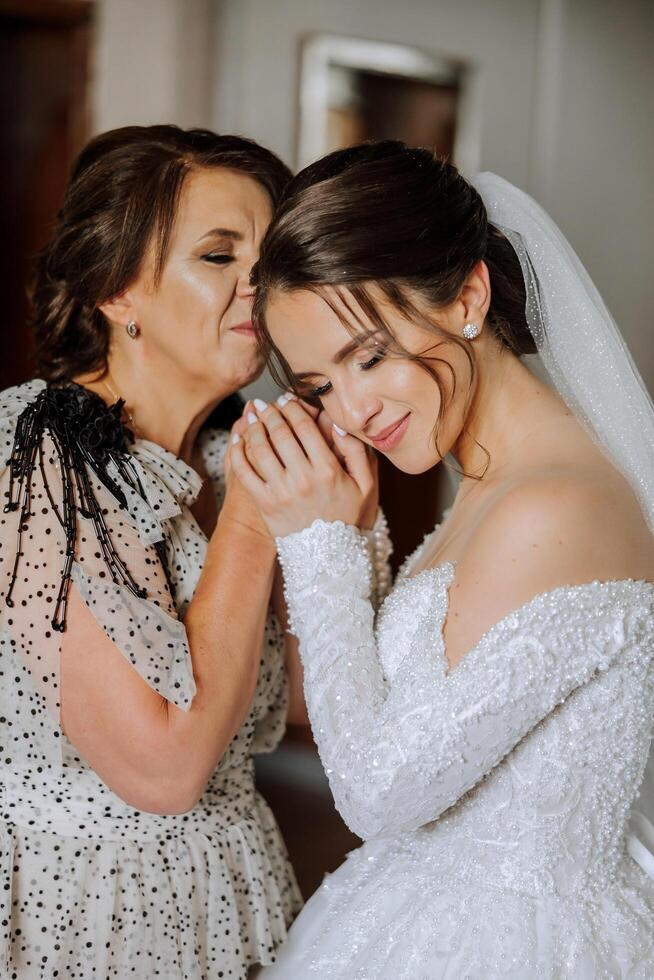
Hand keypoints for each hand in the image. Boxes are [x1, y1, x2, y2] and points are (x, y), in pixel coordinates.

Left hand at [230, 395, 375, 537]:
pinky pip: (245, 473)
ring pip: (260, 449)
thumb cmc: (351, 519)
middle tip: (266, 404)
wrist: (332, 560)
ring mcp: (280, 493)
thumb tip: (339, 424)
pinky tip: (238, 440)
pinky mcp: (265, 505)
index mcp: (328, 471)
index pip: (305, 427)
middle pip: (279, 434)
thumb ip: (357, 452)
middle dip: (271, 413)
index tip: (287, 399)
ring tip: (252, 417)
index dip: (293, 408)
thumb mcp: (367, 486)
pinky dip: (238, 453)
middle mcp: (302, 479)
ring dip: (253, 428)